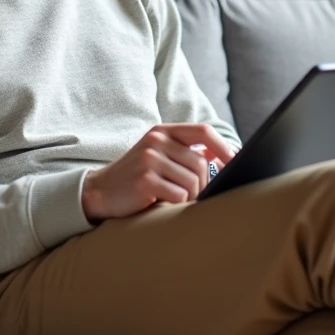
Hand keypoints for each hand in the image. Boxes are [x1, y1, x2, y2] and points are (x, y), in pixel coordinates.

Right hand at [81, 124, 235, 221]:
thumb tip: (221, 157)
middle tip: (192, 195)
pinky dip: (176, 204)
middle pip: (201, 163)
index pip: (203, 131)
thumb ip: (185, 152)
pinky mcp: (145, 180)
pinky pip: (179, 196)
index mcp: (162, 131)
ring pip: (193, 182)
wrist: (99, 192)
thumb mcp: (158, 156)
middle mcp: (156, 140)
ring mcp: (150, 159)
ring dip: (189, 196)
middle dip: (203, 183)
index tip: (235, 162)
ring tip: (172, 198)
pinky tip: (161, 202)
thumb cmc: (136, 176)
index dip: (223, 147)